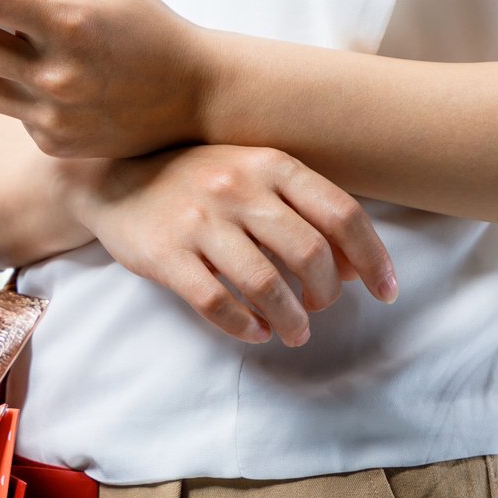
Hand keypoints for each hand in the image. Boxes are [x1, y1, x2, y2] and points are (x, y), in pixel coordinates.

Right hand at [63, 145, 398, 345]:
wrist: (111, 177)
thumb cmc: (193, 178)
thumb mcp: (250, 171)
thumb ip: (301, 206)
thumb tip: (353, 264)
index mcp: (270, 164)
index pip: (342, 214)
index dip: (373, 259)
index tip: (386, 291)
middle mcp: (238, 188)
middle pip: (310, 254)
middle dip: (326, 294)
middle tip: (320, 309)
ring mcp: (200, 222)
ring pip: (266, 284)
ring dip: (290, 319)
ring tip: (294, 332)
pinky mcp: (166, 256)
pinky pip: (216, 303)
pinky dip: (244, 325)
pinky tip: (255, 331)